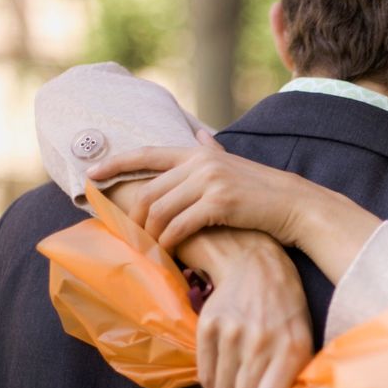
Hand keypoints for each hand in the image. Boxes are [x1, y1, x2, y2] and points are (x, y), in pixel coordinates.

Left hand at [88, 129, 303, 250]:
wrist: (295, 205)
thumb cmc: (263, 192)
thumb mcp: (234, 165)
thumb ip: (213, 152)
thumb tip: (201, 135)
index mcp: (199, 152)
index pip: (147, 154)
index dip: (116, 163)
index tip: (91, 174)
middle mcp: (201, 162)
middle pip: (149, 189)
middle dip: (134, 217)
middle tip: (130, 237)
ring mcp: (210, 181)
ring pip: (160, 209)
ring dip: (150, 234)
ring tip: (149, 249)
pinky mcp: (219, 203)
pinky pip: (179, 225)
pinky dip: (169, 241)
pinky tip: (168, 253)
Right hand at [194, 235, 312, 387]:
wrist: (255, 266)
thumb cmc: (285, 310)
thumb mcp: (302, 339)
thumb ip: (294, 377)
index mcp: (291, 350)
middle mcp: (260, 343)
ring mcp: (231, 334)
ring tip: (242, 376)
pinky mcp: (207, 327)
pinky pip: (205, 378)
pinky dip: (215, 382)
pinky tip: (227, 369)